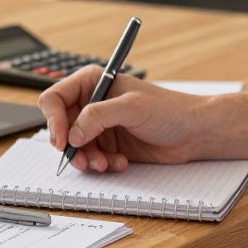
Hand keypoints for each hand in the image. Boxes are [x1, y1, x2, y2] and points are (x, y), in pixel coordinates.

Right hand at [37, 65, 209, 172]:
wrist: (194, 132)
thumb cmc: (169, 109)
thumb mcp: (131, 107)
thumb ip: (97, 117)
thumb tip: (72, 135)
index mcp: (92, 83)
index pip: (55, 99)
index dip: (53, 120)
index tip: (63, 141)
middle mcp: (92, 103)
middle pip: (62, 127)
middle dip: (71, 146)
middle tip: (82, 160)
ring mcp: (100, 126)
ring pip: (75, 147)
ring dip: (87, 159)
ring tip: (105, 164)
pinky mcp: (109, 144)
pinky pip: (92, 158)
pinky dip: (102, 164)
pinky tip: (120, 162)